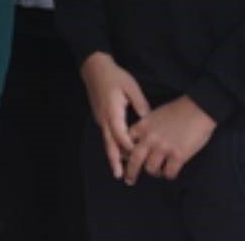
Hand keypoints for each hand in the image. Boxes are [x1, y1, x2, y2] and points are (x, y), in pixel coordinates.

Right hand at [80, 52, 149, 180]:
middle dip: (115, 160)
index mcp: (112, 111)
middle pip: (109, 143)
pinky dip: (112, 146)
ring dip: (113, 156)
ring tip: (119, 171)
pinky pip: (107, 135)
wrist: (95, 68)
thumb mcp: (131, 87)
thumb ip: (140, 104)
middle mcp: (104, 118)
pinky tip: (119, 153)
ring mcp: (101, 119)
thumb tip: (149, 120)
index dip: (129, 147)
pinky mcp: (101, 117)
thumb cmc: (115, 76)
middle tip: (120, 176)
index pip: (120, 134)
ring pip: (107, 141)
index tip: (139, 157)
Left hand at [126, 96, 215, 183]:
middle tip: (129, 180)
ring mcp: (164, 148)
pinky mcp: (178, 155)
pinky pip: (169, 172)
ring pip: (151, 169)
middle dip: (130, 172)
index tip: (123, 160)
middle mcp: (150, 138)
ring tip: (158, 172)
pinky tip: (171, 173)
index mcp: (143, 126)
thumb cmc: (178, 110)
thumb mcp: (154, 115)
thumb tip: (140, 142)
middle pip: (134, 160)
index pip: (125, 143)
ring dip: (154, 172)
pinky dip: (169, 175)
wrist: (198, 108)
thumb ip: (145, 128)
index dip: (123, 153)